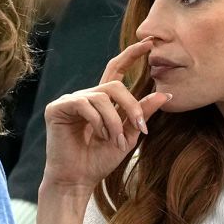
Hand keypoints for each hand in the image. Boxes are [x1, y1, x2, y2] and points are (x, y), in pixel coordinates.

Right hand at [42, 38, 169, 191]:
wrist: (78, 180)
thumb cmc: (100, 160)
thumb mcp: (129, 136)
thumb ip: (142, 114)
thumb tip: (165, 94)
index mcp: (103, 101)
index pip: (117, 69)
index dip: (132, 55)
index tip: (150, 43)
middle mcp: (87, 96)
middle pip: (115, 85)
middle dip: (132, 106)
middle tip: (140, 128)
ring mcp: (71, 101)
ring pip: (102, 97)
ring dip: (114, 122)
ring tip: (113, 141)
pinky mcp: (58, 108)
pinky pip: (84, 104)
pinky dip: (97, 121)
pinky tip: (97, 136)